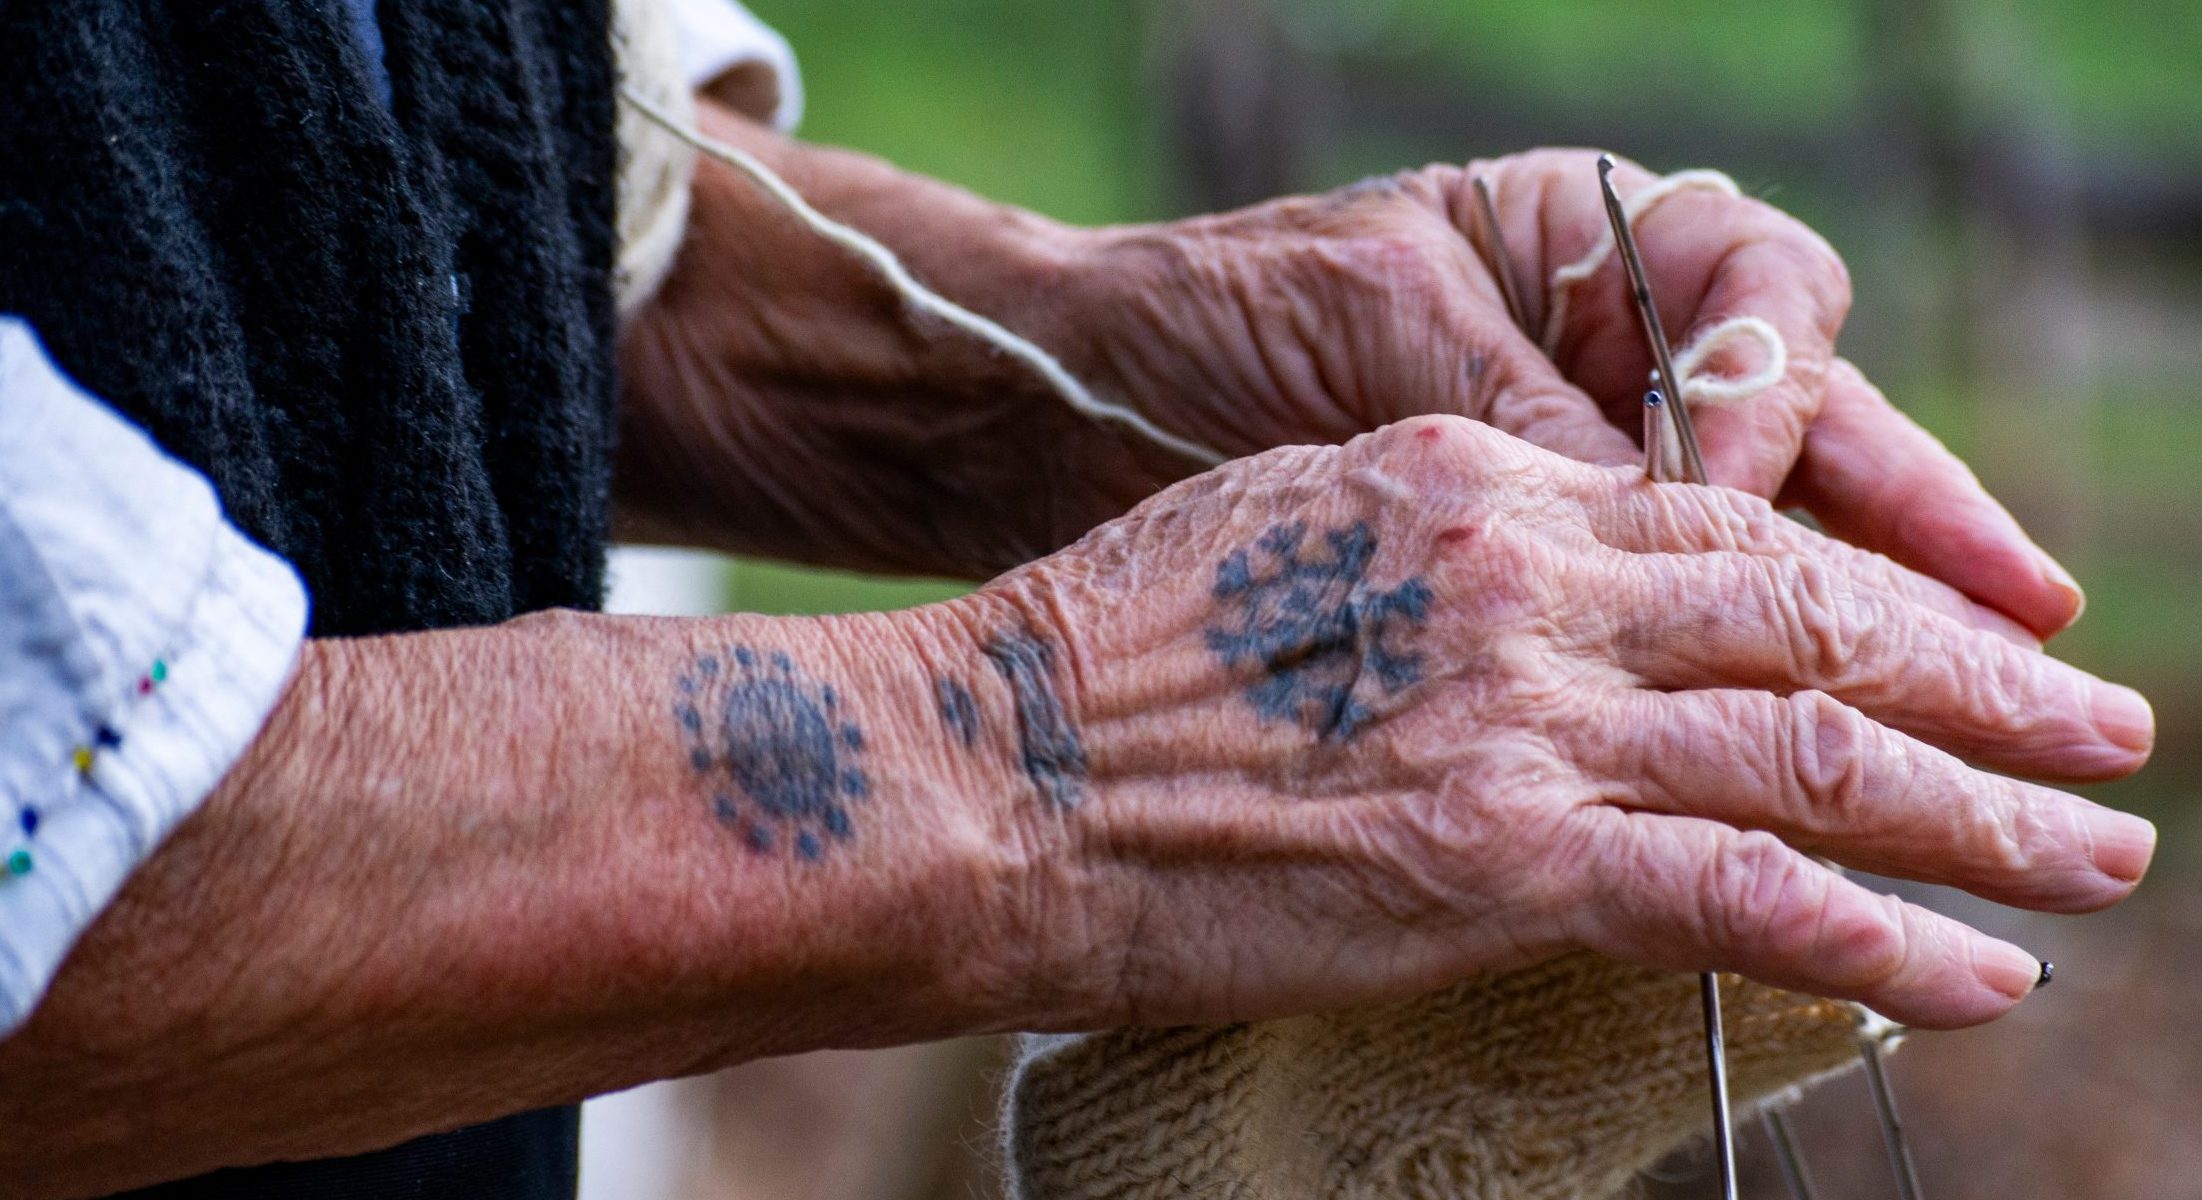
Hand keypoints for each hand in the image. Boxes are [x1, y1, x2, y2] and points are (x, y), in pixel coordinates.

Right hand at [969, 416, 2152, 1030]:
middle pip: (1811, 622)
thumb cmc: (1094, 666)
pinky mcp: (1501, 858)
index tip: (1946, 640)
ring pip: (1815, 753)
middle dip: (1977, 686)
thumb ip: (1435, 559)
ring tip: (2093, 856)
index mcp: (1471, 486)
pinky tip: (1977, 975)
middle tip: (2099, 731)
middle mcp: (1525, 578)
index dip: (1863, 588)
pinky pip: (1743, 894)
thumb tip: (1540, 620)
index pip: (1724, 528)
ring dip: (1982, 813)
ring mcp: (1522, 716)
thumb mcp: (1282, 537)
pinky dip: (1881, 937)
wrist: (980, 769)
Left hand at [1050, 151, 2081, 636]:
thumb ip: (1525, 416)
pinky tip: (1825, 750)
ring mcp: (1571, 463)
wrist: (1060, 405)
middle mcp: (1600, 353)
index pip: (1757, 300)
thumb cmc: (1208, 324)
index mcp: (1579, 246)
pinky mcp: (1525, 573)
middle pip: (1807, 431)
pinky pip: (1667, 619)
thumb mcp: (1376, 337)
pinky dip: (1743, 682)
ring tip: (1998, 692)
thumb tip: (1677, 508)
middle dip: (1919, 532)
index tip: (1738, 490)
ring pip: (1762, 538)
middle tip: (2030, 632)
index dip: (1780, 402)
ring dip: (1874, 621)